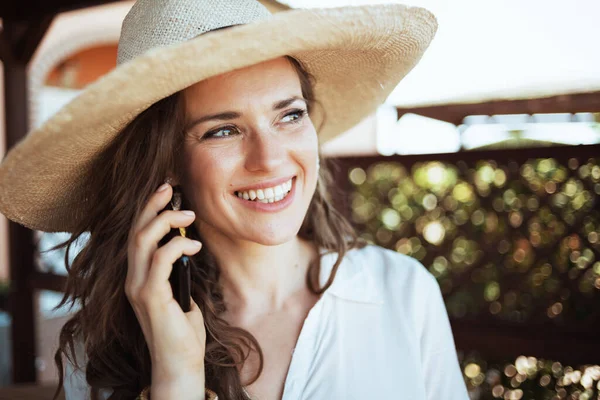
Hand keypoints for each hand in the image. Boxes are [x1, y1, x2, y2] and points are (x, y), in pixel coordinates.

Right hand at [125, 182, 205, 397]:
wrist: (180, 362)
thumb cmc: (183, 329)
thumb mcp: (180, 291)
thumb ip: (177, 270)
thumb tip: (186, 244)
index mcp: (138, 277)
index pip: (137, 236)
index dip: (148, 210)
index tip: (165, 191)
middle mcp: (132, 279)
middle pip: (135, 231)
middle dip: (152, 205)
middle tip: (171, 187)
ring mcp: (138, 288)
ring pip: (142, 240)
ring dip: (166, 221)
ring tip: (189, 213)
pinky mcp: (150, 297)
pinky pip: (160, 260)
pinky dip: (178, 245)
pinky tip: (194, 244)